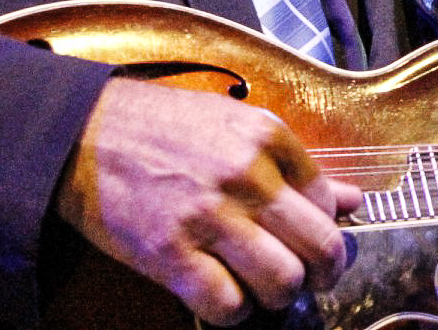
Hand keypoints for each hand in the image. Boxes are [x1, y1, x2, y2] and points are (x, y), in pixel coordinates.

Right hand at [55, 77, 360, 325]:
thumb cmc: (165, 128)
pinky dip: (234, 313)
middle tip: (313, 279)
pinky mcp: (169, 253)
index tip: (317, 242)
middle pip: (320, 245)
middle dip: (325, 272)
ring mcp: (209, 216)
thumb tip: (351, 199)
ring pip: (282, 280)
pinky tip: (227, 299)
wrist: (86, 134)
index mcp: (268, 137)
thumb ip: (296, 165)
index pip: (328, 200)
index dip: (329, 228)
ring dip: (280, 296)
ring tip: (267, 290)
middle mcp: (247, 175)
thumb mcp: (239, 126)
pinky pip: (226, 303)